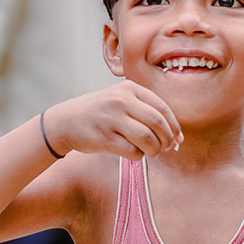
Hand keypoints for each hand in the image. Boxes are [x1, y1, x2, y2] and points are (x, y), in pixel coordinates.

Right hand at [45, 82, 183, 160]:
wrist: (65, 122)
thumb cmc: (101, 114)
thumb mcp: (121, 100)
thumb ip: (147, 112)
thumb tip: (178, 137)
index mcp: (129, 88)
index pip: (162, 108)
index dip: (174, 126)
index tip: (177, 139)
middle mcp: (121, 100)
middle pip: (157, 123)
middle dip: (167, 139)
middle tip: (166, 148)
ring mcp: (111, 118)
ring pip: (147, 138)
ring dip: (154, 150)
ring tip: (151, 152)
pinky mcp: (104, 138)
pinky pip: (132, 151)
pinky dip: (138, 156)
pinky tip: (133, 153)